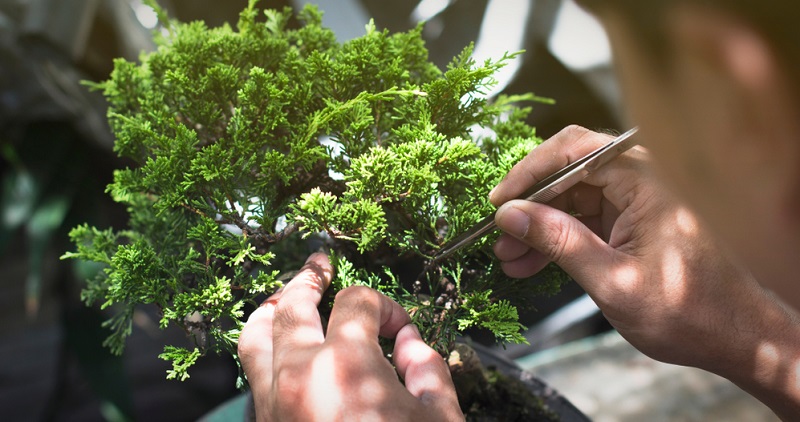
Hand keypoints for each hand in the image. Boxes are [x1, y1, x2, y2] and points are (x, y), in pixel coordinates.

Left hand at [238, 253, 462, 421]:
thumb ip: (428, 370)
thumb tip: (410, 342)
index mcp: (347, 365)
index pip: (357, 302)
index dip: (384, 306)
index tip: (401, 329)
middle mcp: (299, 373)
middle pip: (293, 303)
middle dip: (310, 278)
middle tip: (321, 265)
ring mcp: (273, 400)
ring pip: (255, 334)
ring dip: (273, 308)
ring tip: (288, 296)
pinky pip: (252, 372)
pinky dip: (264, 347)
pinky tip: (284, 347)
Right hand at [490, 126, 794, 373]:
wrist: (735, 337)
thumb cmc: (687, 311)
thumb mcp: (612, 280)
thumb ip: (560, 241)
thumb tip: (509, 214)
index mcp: (646, 180)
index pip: (573, 151)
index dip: (529, 173)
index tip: (498, 203)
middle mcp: (641, 180)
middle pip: (568, 173)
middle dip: (529, 205)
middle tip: (497, 236)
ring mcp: (636, 201)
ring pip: (571, 199)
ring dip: (538, 227)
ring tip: (507, 257)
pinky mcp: (631, 222)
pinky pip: (584, 219)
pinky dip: (557, 240)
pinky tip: (529, 264)